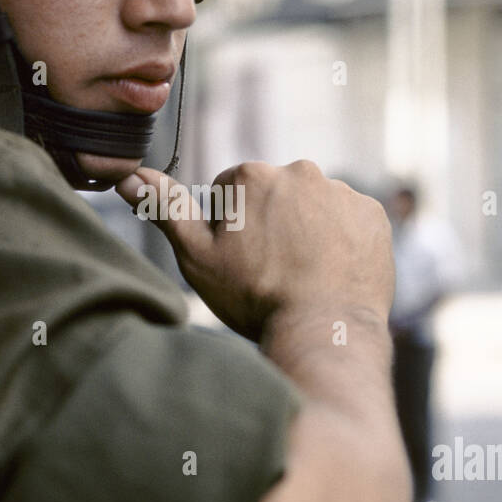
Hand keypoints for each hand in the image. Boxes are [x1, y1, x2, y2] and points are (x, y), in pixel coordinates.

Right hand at [116, 161, 394, 339]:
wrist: (323, 331)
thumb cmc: (254, 296)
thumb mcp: (197, 257)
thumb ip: (166, 210)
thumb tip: (129, 175)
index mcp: (252, 175)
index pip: (229, 193)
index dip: (228, 230)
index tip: (239, 261)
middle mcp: (301, 170)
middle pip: (273, 196)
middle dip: (269, 225)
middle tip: (270, 272)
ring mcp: (342, 192)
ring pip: (312, 208)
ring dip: (306, 232)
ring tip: (302, 276)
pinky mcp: (373, 215)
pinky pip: (349, 222)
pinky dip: (340, 241)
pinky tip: (330, 273)